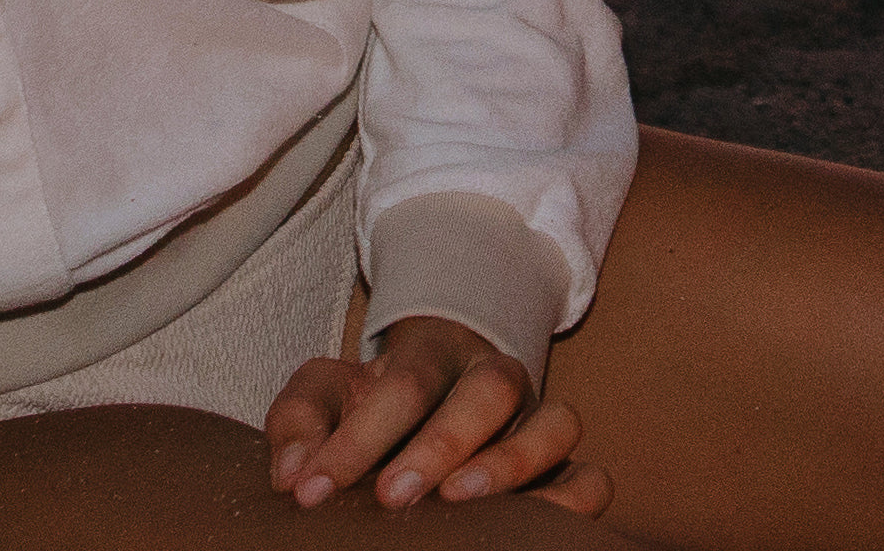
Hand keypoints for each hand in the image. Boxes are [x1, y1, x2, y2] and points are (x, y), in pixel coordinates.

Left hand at [264, 315, 611, 516]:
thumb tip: (291, 473)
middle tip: (392, 496)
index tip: (312, 489)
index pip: (406, 381)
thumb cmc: (368, 402)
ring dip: (513, 464)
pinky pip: (592, 478)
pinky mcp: (563, 466)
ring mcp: (536, 419)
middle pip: (490, 389)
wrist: (423, 395)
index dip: (359, 437)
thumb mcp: (325, 394)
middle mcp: (494, 377)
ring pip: (556, 424)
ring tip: (460, 503)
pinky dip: (573, 504)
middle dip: (443, 442)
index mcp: (433, 353)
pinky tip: (529, 530)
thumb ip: (299, 421)